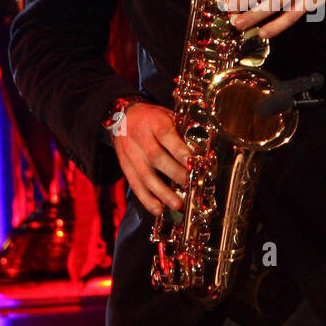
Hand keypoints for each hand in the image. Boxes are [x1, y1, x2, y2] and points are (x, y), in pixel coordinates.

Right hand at [110, 102, 192, 216]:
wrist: (122, 117)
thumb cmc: (152, 118)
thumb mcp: (168, 115)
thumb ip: (182, 131)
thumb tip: (203, 150)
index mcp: (154, 122)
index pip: (166, 135)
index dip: (180, 150)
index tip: (194, 163)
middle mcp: (141, 138)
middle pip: (157, 158)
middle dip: (175, 174)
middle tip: (191, 185)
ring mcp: (131, 154)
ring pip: (145, 175)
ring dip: (162, 192)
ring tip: (177, 204)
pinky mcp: (125, 166)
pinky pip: (135, 185)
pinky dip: (146, 199)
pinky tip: (158, 209)